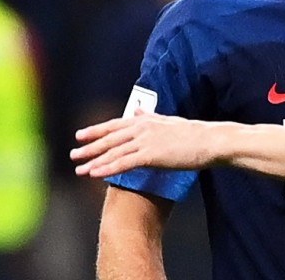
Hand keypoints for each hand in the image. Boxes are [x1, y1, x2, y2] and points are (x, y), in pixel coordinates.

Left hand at [71, 111, 216, 177]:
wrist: (210, 141)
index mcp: (146, 120)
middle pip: (110, 138)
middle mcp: (143, 128)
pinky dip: (107, 168)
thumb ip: (150, 116)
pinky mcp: (151, 155)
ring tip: (79, 168)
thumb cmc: (194, 134)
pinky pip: (124, 163)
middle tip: (73, 154)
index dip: (96, 130)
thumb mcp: (169, 121)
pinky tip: (95, 174)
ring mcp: (146, 141)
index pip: (115, 125)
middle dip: (89, 146)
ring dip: (94, 160)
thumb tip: (137, 110)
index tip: (80, 135)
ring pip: (113, 151)